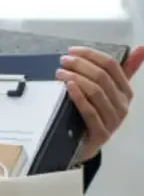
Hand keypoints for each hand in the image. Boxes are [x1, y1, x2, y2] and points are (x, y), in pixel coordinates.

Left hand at [56, 46, 143, 160]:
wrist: (85, 147)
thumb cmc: (94, 116)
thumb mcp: (107, 93)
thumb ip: (122, 72)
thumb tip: (142, 48)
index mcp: (126, 92)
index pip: (112, 66)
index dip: (91, 55)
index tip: (72, 50)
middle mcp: (122, 105)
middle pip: (102, 77)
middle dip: (80, 65)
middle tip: (63, 61)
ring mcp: (112, 120)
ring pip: (96, 92)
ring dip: (76, 78)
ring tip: (60, 73)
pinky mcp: (100, 133)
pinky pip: (89, 111)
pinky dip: (79, 97)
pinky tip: (68, 87)